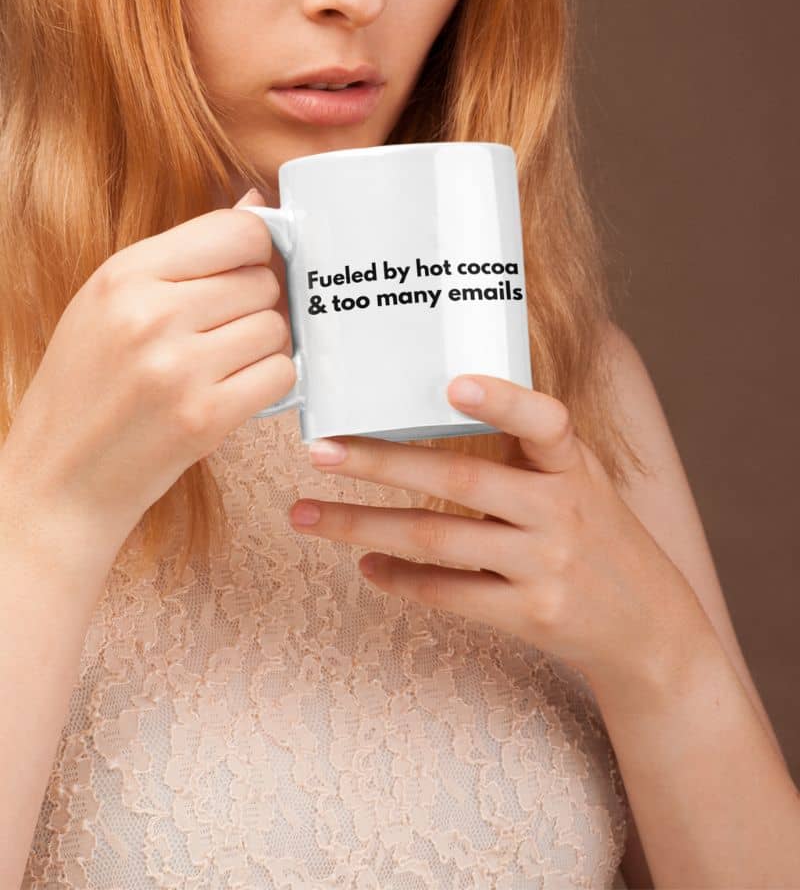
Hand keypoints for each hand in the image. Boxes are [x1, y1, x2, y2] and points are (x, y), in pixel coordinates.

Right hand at [0, 188, 294, 550]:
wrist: (58, 482)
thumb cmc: (87, 387)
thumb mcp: (111, 303)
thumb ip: (185, 253)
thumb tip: (258, 203)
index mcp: (124, 275)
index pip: (238, 231)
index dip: (257, 250)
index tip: (247, 272)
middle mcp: (151, 315)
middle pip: (262, 281)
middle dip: (256, 305)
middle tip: (223, 332)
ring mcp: (179, 368)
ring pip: (276, 328)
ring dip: (263, 347)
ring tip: (222, 365)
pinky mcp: (204, 418)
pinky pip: (280, 375)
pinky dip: (269, 384)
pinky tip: (233, 392)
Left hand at [289, 374, 700, 685]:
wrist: (651, 631)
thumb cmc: (598, 536)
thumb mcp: (583, 480)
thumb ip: (530, 446)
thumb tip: (445, 393)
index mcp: (574, 466)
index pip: (546, 422)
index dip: (502, 400)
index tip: (452, 381)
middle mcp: (562, 511)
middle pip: (460, 480)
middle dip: (380, 462)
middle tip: (319, 450)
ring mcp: (547, 566)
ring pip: (437, 539)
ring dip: (361, 526)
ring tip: (305, 514)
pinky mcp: (531, 615)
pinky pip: (449, 593)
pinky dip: (400, 578)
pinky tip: (364, 565)